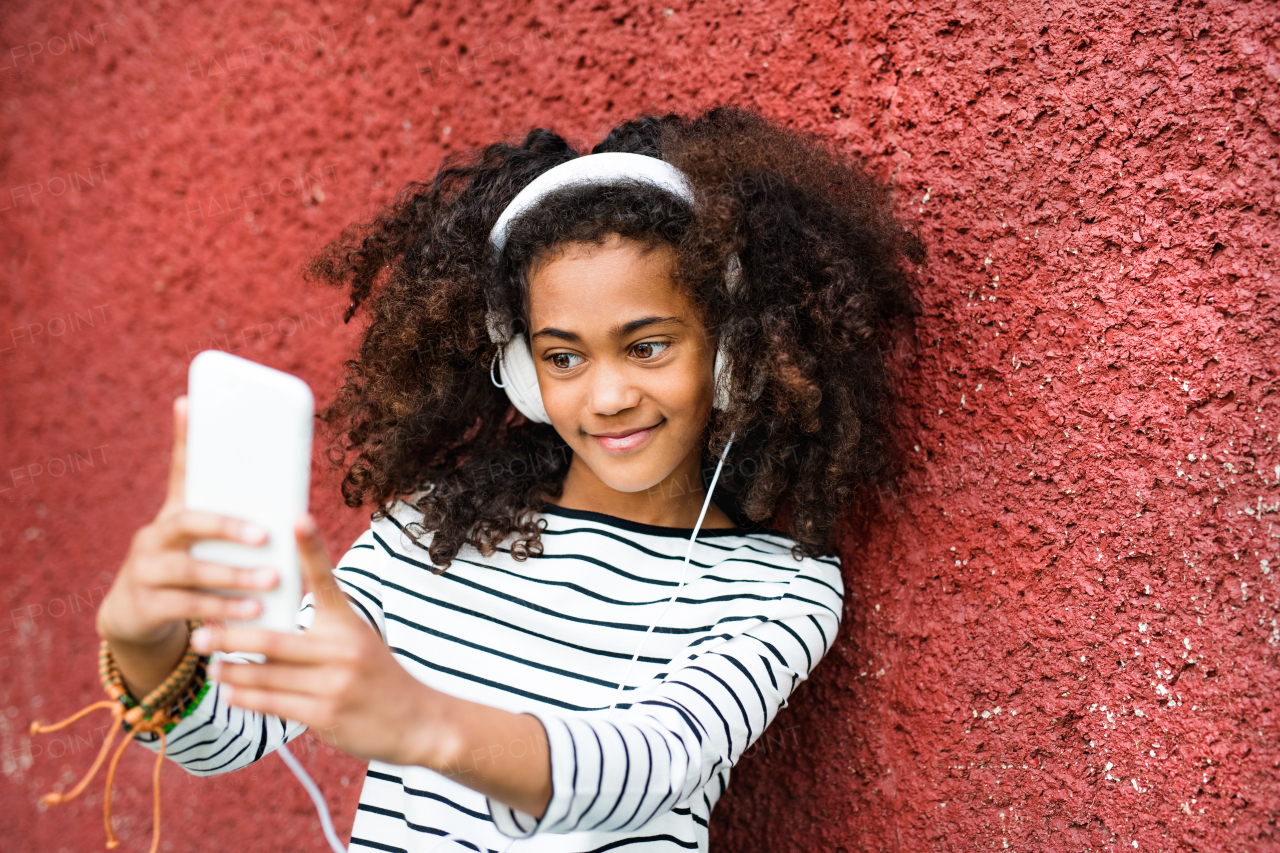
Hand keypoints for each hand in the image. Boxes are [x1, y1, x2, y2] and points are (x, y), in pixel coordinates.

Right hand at [96, 395, 278, 647]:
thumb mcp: (199, 536)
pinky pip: (186, 607)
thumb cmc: (182, 565)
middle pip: (189, 523)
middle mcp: (153, 535)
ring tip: (271, 581)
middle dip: (228, 526)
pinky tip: (252, 613)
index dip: (184, 435)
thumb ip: (229, 507)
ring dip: (234, 577)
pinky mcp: (144, 606)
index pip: (181, 467)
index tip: (191, 402)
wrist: (134, 616)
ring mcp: (144, 570)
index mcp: (174, 512)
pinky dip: (221, 610)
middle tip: (265, 536)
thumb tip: (265, 472)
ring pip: (191, 571)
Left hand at [190, 512, 438, 766]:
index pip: (326, 579)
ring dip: (231, 671)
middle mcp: (342, 650)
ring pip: (266, 675)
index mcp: (348, 623)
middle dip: (230, 636)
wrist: (417, 721)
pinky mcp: (326, 715)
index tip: (296, 518)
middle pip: (272, 640)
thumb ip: (321, 630)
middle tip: (199, 632)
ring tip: (209, 666)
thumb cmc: (377, 675)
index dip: (311, 548)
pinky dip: (247, 698)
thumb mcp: (358, 641)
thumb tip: (264, 623)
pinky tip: (229, 693)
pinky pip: (274, 704)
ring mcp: (334, 684)